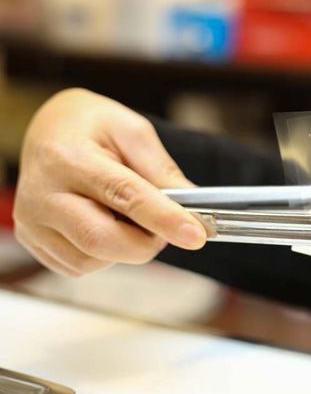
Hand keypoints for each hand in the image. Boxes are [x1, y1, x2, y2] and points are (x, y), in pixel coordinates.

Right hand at [13, 88, 206, 275]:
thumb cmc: (93, 128)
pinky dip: (106, 255)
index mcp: (69, 158)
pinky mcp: (33, 242)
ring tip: (133, 218)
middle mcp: (42, 194)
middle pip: (101, 239)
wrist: (49, 130)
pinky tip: (109, 225)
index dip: (163, 218)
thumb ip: (162, 170)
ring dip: (127, 249)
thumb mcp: (133, 131)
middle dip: (147, 242)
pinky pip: (79, 265)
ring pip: (92, 260)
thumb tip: (192, 209)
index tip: (196, 234)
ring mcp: (32, 222)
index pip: (123, 195)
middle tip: (168, 227)